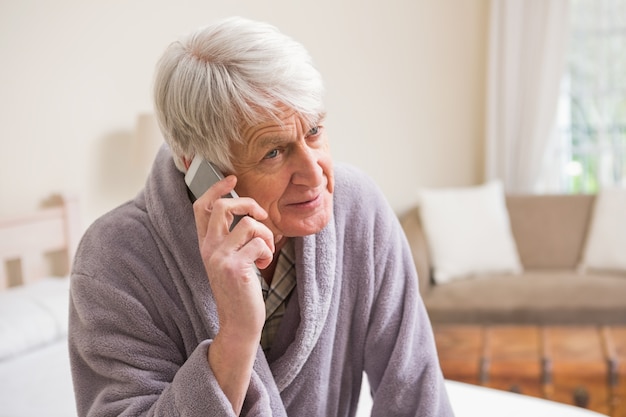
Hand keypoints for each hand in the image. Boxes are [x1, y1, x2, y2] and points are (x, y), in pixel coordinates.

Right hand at [192, 174, 273, 412]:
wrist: (239, 323)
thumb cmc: (239, 289)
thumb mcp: (229, 260)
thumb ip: (231, 238)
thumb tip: (248, 210)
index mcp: (205, 244)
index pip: (202, 207)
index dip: (215, 189)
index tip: (231, 178)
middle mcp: (208, 249)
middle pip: (224, 207)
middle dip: (248, 204)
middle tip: (262, 215)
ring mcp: (219, 258)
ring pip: (249, 225)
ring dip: (266, 236)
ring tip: (265, 253)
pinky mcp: (235, 267)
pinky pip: (261, 242)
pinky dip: (269, 252)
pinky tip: (264, 265)